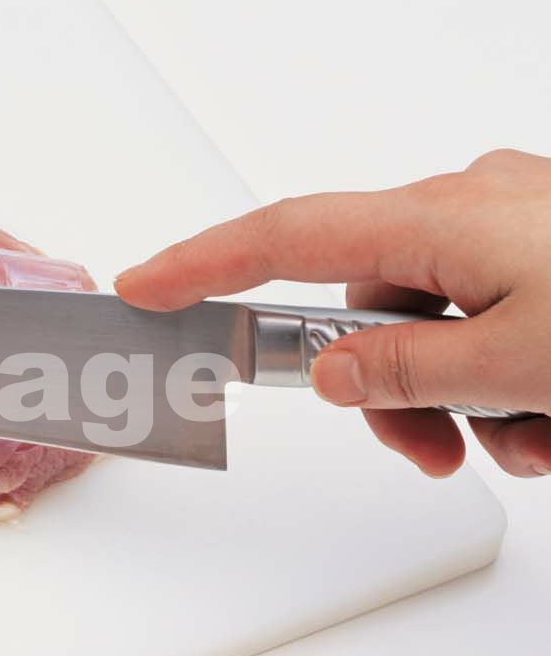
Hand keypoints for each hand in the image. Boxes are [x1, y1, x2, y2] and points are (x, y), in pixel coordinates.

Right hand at [116, 148, 550, 478]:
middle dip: (389, 387)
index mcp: (445, 218)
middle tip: (431, 450)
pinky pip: (491, 312)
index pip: (289, 238)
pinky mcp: (549, 245)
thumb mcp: (520, 365)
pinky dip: (509, 375)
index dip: (204, 264)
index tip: (144, 285)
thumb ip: (410, 371)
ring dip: (462, 395)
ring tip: (532, 437)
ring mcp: (517, 221)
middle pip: (372, 303)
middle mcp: (471, 205)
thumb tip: (332, 372)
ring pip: (437, 320)